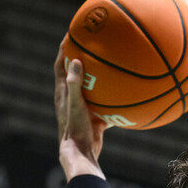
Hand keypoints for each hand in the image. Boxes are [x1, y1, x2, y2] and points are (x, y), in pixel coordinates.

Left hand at [54, 40, 106, 178]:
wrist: (82, 154)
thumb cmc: (75, 130)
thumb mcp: (76, 105)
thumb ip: (75, 84)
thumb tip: (74, 59)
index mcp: (62, 93)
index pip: (60, 64)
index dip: (64, 48)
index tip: (72, 33)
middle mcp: (71, 98)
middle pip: (75, 73)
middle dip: (83, 57)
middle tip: (94, 43)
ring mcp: (83, 108)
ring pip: (92, 88)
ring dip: (100, 78)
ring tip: (112, 65)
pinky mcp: (94, 119)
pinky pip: (105, 105)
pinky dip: (114, 99)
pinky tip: (127, 94)